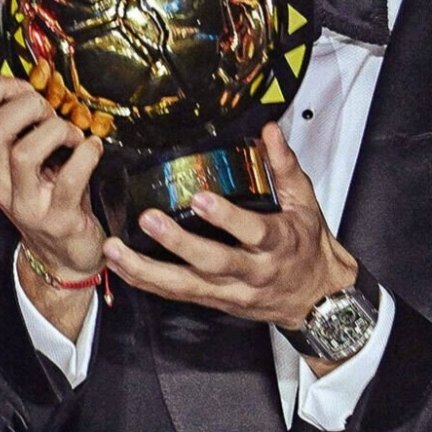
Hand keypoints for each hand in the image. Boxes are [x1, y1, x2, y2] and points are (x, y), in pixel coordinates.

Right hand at [0, 74, 106, 335]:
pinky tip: (93, 149)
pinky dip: (87, 154)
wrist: (64, 259)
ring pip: (25, 152)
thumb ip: (12, 123)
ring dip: (57, 131)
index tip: (25, 87)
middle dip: (28, 106)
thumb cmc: (49, 198)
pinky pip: (70, 178)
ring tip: (74, 136)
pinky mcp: (58, 219)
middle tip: (52, 113)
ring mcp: (26, 203)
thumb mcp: (24, 162)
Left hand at [103, 123, 356, 330]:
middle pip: (213, 262)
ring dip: (147, 269)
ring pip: (185, 285)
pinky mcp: (215, 301)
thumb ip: (284, 165)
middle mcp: (253, 271)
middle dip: (178, 243)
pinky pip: (176, 294)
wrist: (316, 297)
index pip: (252, 231)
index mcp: (277, 242)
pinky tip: (121, 267)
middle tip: (149, 219)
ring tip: (115, 249)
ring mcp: (231, 290)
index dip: (226, 217)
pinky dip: (146, 282)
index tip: (200, 198)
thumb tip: (270, 130)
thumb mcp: (304, 202)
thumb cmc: (306, 246)